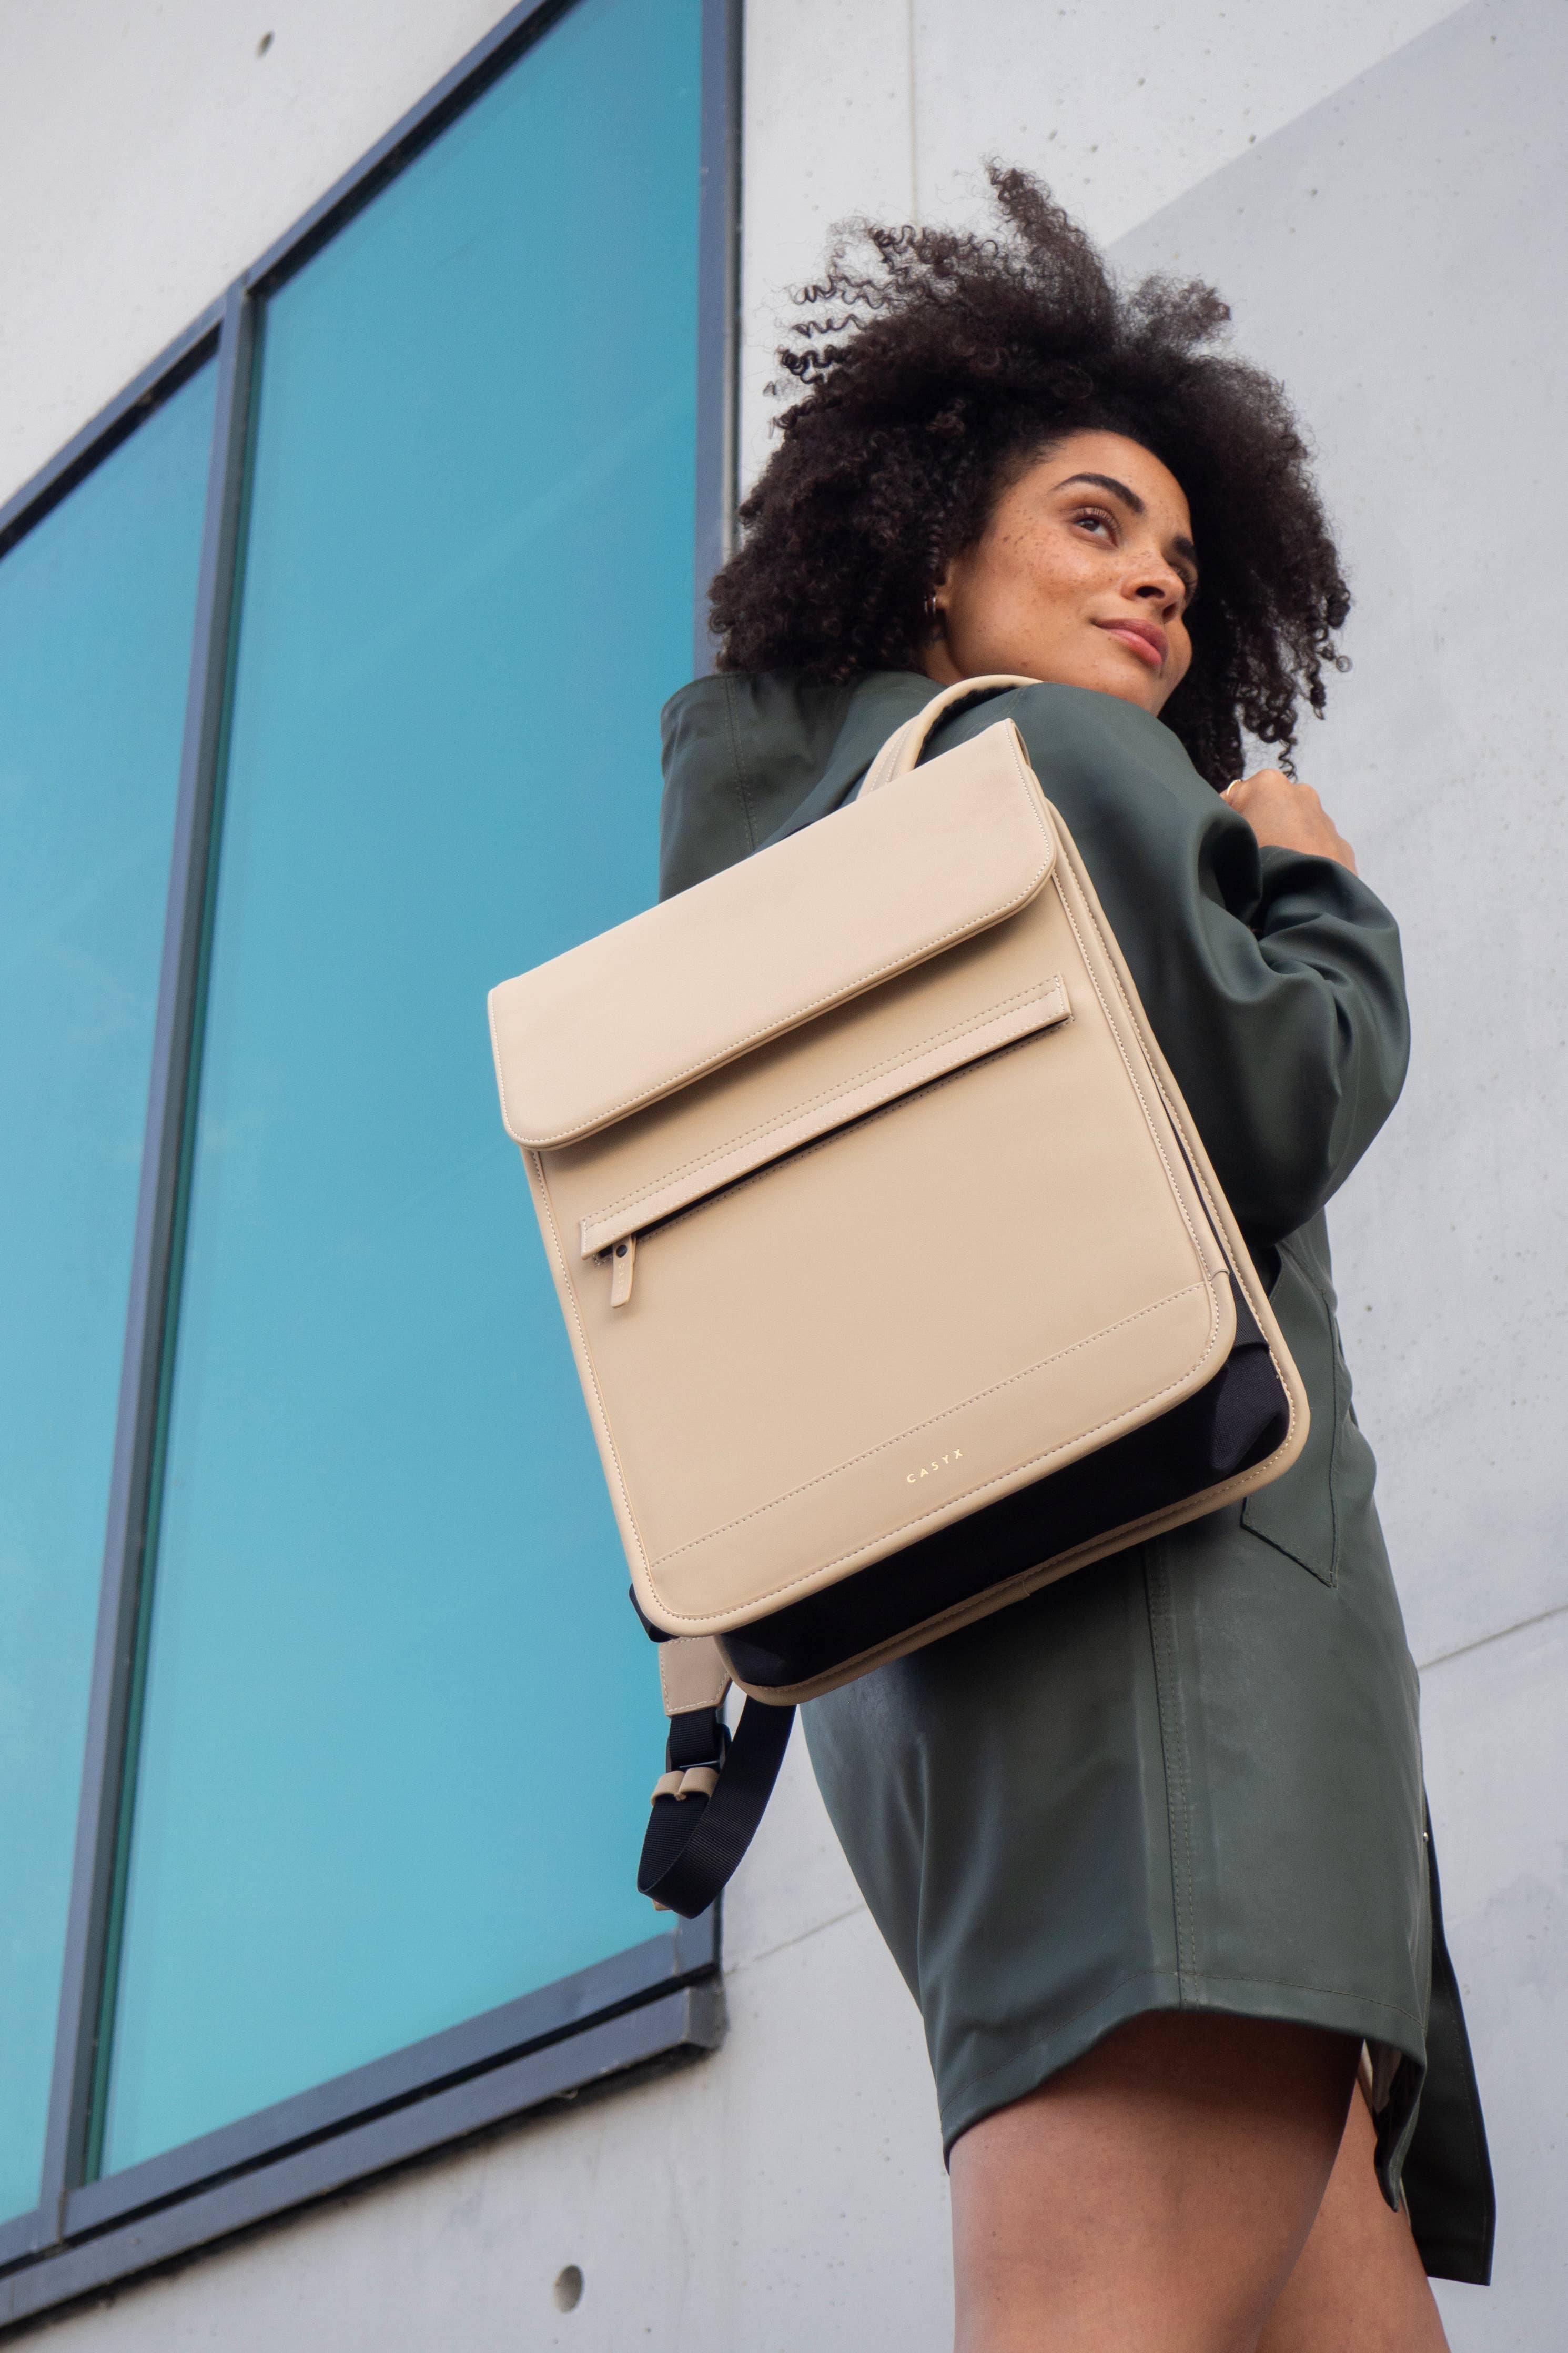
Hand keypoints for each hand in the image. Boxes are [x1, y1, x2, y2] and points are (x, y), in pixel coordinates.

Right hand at [1222, 769, 1356, 873]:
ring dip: (1283, 842)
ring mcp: (1324, 817)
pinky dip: (1304, 856)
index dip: (1224, 826)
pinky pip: (1314, 846)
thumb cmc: (1260, 865)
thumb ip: (1223, 824)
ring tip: (1274, 873)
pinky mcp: (1341, 843)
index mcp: (1268, 783)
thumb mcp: (1226, 841)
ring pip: (1293, 826)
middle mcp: (1300, 791)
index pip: (1230, 799)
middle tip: (1250, 861)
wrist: (1311, 900)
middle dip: (1259, 829)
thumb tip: (1229, 827)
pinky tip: (1296, 878)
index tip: (1225, 849)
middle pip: (1266, 809)